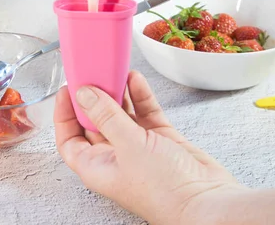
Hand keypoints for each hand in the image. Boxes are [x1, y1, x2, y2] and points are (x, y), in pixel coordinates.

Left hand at [54, 71, 245, 224]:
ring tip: (114, 70)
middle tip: (93, 73)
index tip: (68, 89)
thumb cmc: (166, 191)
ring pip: (121, 114)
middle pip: (94, 122)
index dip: (64, 114)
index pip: (69, 138)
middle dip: (93, 97)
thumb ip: (106, 116)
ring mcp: (138, 148)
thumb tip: (83, 94)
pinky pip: (145, 113)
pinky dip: (140, 96)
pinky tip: (136, 79)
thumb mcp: (128, 146)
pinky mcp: (161, 141)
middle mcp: (114, 157)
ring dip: (118, 93)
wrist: (210, 204)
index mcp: (96, 166)